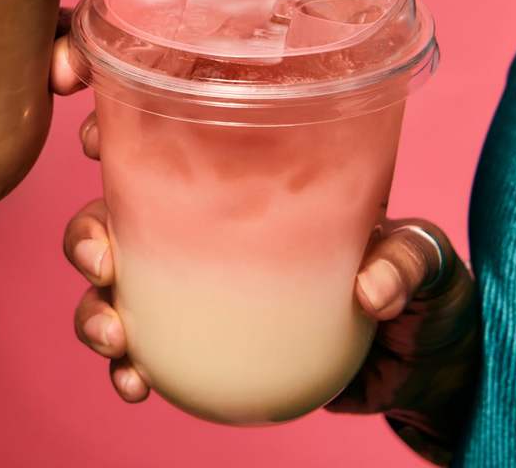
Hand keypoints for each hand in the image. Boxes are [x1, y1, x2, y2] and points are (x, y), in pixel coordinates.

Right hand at [62, 117, 479, 462]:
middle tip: (101, 258)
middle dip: (87, 230)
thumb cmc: (425, 289)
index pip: (175, 140)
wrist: (428, 369)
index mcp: (251, 180)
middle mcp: (212, 227)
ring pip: (117, 284)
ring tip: (113, 338)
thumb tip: (367, 289)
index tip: (96, 140)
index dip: (119, 131)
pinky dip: (126, 366)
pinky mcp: (205, 343)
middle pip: (119, 213)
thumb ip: (404, 260)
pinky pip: (146, 350)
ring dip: (93, 307)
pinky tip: (133, 383)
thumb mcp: (425, 258)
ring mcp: (203, 286)